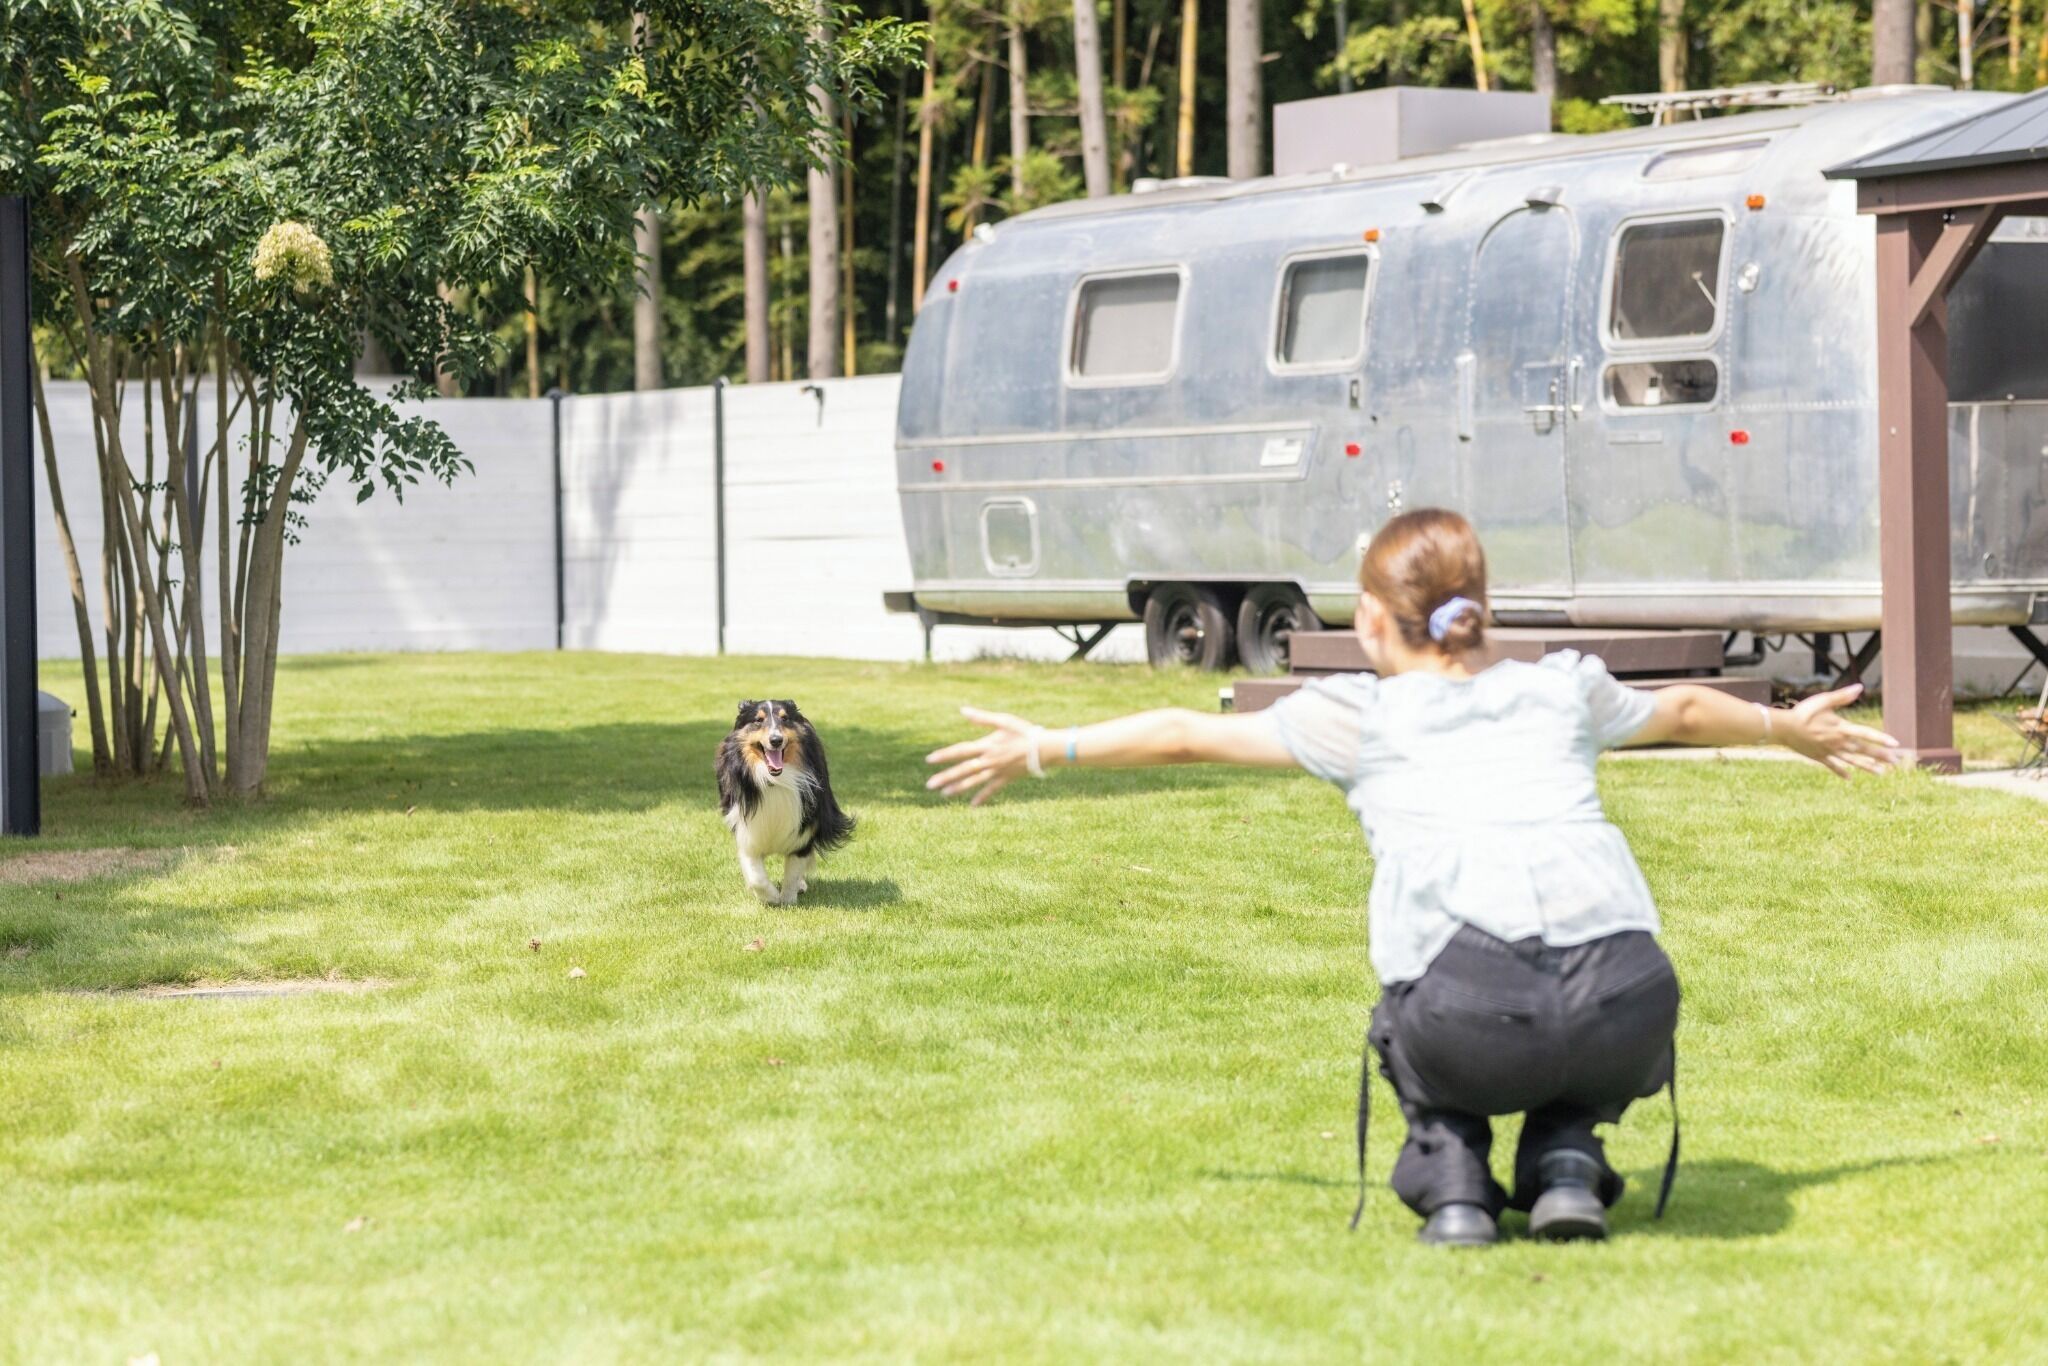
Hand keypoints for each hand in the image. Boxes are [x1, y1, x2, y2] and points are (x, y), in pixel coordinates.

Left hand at [925, 706, 1041, 805]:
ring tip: (943, 794)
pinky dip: (982, 797)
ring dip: (958, 788)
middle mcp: (989, 761)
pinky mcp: (1006, 779)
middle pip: (963, 770)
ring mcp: (997, 771)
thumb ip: (982, 717)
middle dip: (946, 777)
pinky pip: (992, 790)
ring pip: (974, 782)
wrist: (1044, 749)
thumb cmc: (1023, 731)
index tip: (930, 760)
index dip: (944, 755)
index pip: (960, 751)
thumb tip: (962, 710)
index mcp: (986, 746)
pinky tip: (972, 806)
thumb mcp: (1003, 720)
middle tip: (929, 785)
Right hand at [1775, 685, 1901, 777]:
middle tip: (1896, 761)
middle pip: (1863, 750)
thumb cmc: (1803, 712)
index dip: (1880, 739)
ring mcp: (1829, 751)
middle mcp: (1838, 742)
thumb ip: (1842, 697)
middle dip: (1880, 756)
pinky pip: (1833, 766)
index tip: (1895, 744)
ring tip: (1881, 772)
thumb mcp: (1823, 701)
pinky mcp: (1819, 756)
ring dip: (1867, 766)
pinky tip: (1849, 778)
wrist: (1783, 728)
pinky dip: (1841, 772)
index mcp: (1840, 728)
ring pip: (1852, 761)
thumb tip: (1860, 688)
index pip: (1865, 734)